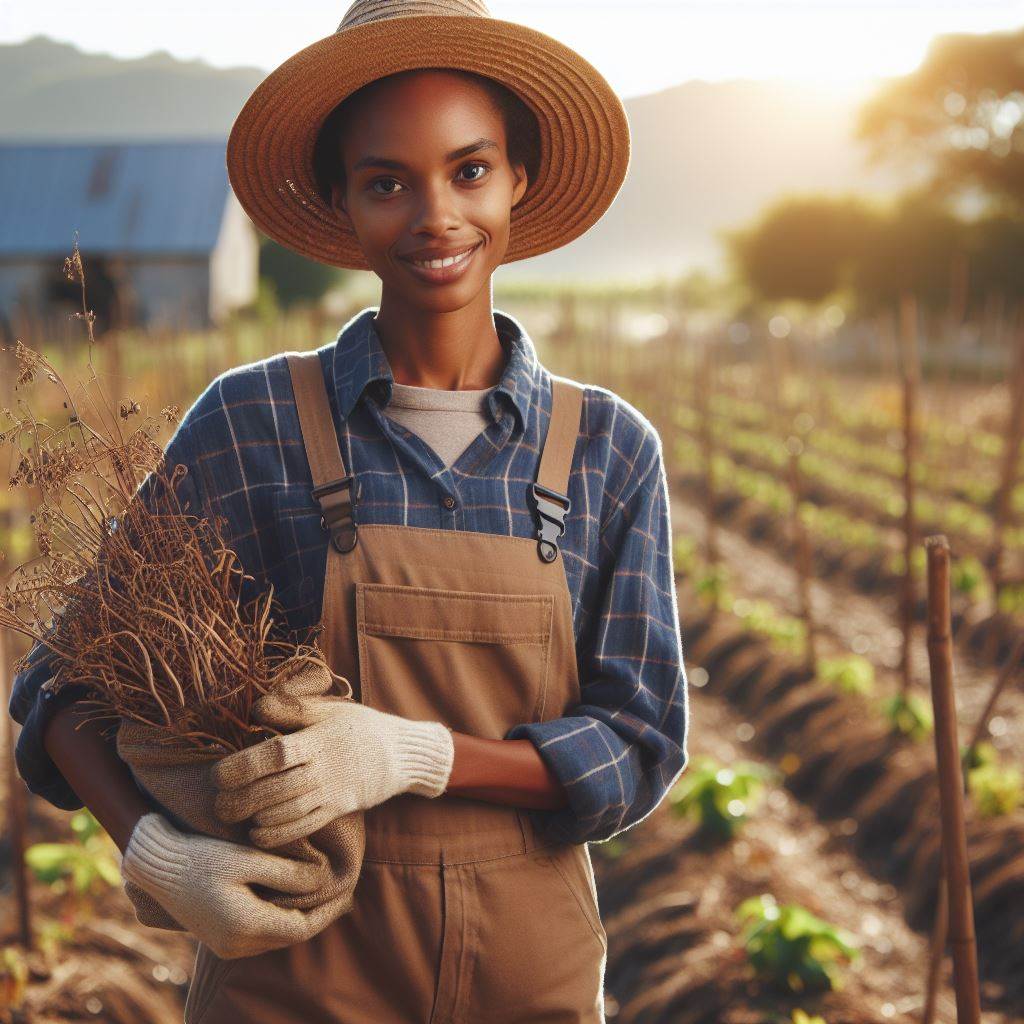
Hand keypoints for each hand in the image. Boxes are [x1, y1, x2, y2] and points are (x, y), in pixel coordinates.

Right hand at [120, 812, 342, 958]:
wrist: (157, 867)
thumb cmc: (202, 857)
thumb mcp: (248, 858)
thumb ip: (287, 873)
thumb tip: (322, 882)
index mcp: (247, 927)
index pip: (303, 928)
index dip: (329, 912)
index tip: (349, 892)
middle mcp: (237, 945)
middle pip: (291, 936)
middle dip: (318, 915)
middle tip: (342, 892)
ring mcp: (226, 946)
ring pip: (276, 937)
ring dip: (299, 919)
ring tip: (322, 894)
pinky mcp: (219, 939)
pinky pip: (260, 934)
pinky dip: (279, 919)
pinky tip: (289, 898)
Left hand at [211, 671, 453, 847]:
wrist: (401, 753)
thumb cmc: (359, 727)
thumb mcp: (331, 710)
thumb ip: (293, 711)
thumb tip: (255, 709)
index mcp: (318, 739)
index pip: (276, 754)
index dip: (243, 766)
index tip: (219, 775)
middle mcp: (324, 768)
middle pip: (277, 787)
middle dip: (241, 798)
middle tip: (217, 803)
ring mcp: (333, 792)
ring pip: (289, 811)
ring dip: (256, 817)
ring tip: (232, 815)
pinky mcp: (339, 809)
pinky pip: (306, 826)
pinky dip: (279, 834)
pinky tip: (258, 834)